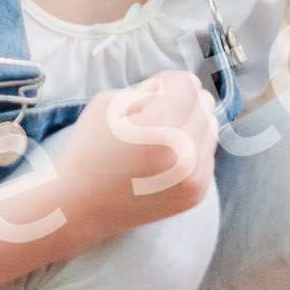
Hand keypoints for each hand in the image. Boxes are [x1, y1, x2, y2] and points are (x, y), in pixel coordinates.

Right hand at [52, 69, 218, 234]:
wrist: (79, 207)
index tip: (148, 96)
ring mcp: (194, 177)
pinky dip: (190, 151)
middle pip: (204, 103)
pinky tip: (162, 161)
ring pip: (210, 128)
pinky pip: (207, 155)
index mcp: (162, 127)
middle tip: (150, 120)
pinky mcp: (196, 194)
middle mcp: (185, 154)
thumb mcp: (108, 104)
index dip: (166, 83)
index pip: (188, 83)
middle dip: (180, 103)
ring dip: (189, 127)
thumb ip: (149, 88)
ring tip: (156, 141)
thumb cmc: (89, 151)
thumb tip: (181, 88)